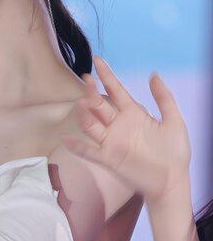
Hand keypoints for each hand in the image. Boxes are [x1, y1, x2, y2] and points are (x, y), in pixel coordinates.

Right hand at [60, 54, 190, 204]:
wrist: (172, 180)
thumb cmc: (174, 152)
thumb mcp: (174, 121)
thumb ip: (164, 98)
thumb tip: (153, 75)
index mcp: (133, 114)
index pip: (116, 90)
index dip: (107, 76)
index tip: (97, 60)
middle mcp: (119, 125)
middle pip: (100, 105)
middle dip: (92, 92)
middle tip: (87, 80)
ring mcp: (111, 142)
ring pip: (91, 124)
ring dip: (85, 115)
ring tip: (82, 104)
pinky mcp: (108, 159)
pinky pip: (88, 151)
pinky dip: (76, 145)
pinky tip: (65, 138)